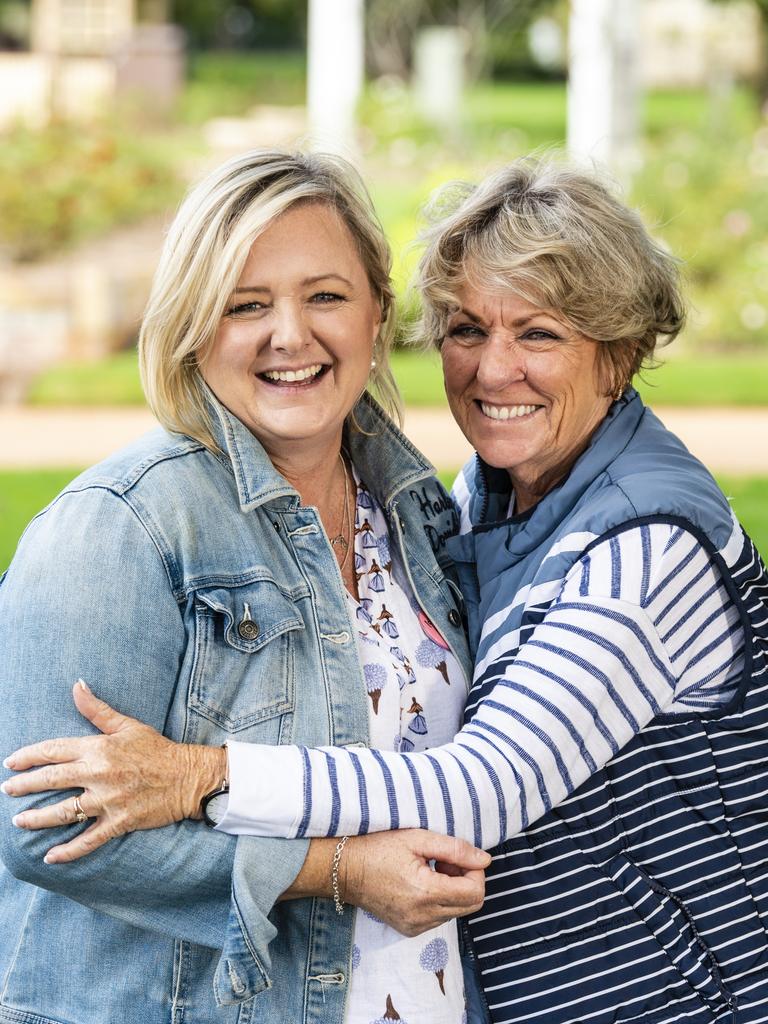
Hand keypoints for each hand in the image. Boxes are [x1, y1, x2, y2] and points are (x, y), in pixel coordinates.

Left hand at [1, 680, 226, 863]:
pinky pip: (88, 840)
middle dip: (24, 785)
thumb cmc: (157, 749)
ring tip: (19, 820)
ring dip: (37, 818)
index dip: (29, 756)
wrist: (188, 776)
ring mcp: (108, 800)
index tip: (11, 762)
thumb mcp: (127, 725)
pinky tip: (50, 857)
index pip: (54, 751)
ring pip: (63, 812)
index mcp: (99, 749)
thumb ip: (97, 710)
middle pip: (51, 780)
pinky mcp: (119, 821)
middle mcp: (99, 774)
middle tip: (6, 789)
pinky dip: (69, 850)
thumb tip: (77, 685)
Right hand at [341, 829, 489, 935]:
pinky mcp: (409, 930)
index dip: (475, 871)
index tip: (458, 855)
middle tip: (446, 860)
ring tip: (431, 868)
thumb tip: (485, 859)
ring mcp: (415, 927)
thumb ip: (455, 848)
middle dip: (467, 880)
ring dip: (453, 889)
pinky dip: (440, 900)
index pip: (475, 893)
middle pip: (471, 906)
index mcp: (426, 893)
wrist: (344, 870)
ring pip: (456, 912)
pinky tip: (422, 882)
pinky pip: (439, 917)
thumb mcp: (417, 838)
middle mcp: (422, 917)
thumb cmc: (378, 848)